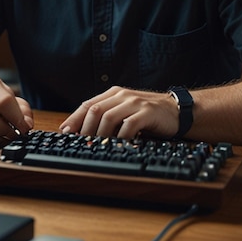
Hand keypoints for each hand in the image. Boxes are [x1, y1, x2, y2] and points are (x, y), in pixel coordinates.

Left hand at [59, 86, 178, 138]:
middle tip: (80, 143)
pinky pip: (129, 125)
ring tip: (97, 146)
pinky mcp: (147, 112)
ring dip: (100, 134)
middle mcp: (122, 95)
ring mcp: (135, 102)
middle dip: (84, 128)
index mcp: (114, 94)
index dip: (74, 119)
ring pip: (108, 117)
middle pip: (95, 110)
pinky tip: (118, 145)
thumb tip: (84, 134)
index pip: (88, 104)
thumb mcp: (125, 111)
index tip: (65, 133)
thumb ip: (108, 117)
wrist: (176, 111)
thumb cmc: (148, 115)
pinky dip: (120, 137)